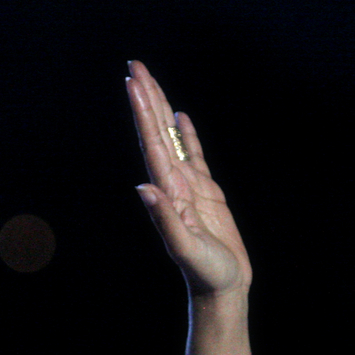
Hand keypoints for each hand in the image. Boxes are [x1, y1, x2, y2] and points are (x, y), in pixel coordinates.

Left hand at [126, 61, 250, 298]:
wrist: (221, 289)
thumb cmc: (205, 273)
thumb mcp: (185, 248)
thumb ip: (164, 219)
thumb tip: (144, 188)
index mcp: (167, 190)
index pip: (151, 142)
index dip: (143, 111)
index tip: (133, 82)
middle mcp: (173, 183)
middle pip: (156, 131)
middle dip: (147, 97)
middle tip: (134, 65)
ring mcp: (188, 186)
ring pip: (171, 138)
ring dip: (160, 109)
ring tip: (150, 80)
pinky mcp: (205, 193)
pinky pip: (193, 155)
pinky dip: (186, 134)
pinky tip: (179, 117)